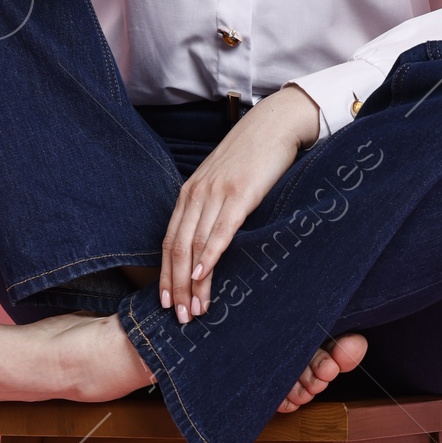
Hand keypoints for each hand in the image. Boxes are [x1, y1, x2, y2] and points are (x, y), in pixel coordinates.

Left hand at [159, 85, 321, 320]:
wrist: (275, 124)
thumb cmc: (253, 157)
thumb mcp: (224, 184)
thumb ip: (212, 209)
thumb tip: (210, 243)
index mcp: (189, 194)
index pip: (169, 242)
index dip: (166, 276)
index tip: (166, 303)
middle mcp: (195, 194)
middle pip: (176, 248)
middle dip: (176, 287)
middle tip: (178, 317)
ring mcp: (215, 194)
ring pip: (194, 245)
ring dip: (192, 282)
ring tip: (195, 309)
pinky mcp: (238, 194)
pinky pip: (219, 231)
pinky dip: (208, 255)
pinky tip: (203, 275)